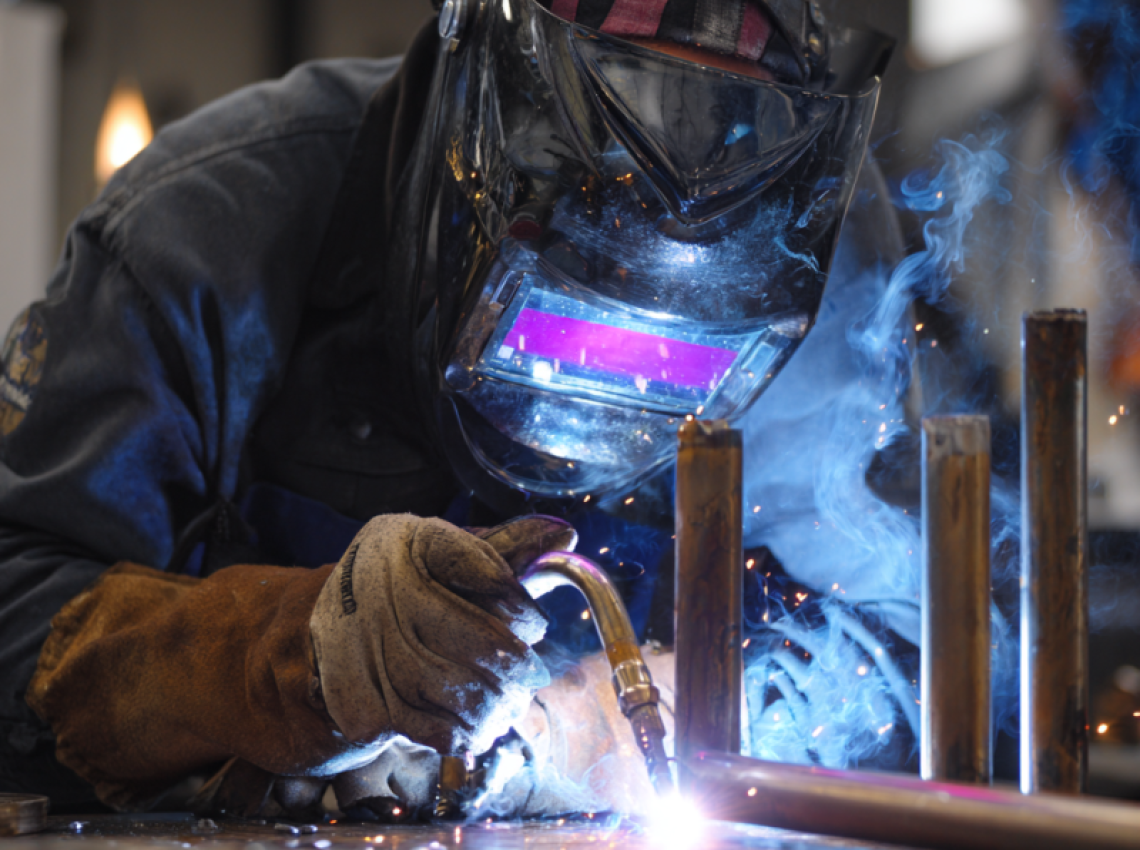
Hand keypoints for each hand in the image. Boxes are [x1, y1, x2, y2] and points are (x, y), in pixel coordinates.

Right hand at [310, 514, 574, 758]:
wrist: (315, 622)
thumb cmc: (399, 579)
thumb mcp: (442, 546)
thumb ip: (505, 544)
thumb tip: (564, 535)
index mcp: (413, 545)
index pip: (482, 573)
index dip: (519, 606)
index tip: (533, 624)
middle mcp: (387, 594)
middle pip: (479, 641)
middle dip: (517, 666)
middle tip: (531, 677)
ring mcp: (371, 650)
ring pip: (456, 690)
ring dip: (496, 706)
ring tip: (509, 706)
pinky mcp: (361, 699)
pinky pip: (425, 728)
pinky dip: (461, 735)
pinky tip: (477, 729)